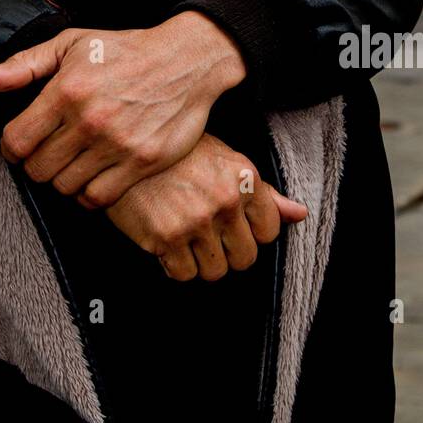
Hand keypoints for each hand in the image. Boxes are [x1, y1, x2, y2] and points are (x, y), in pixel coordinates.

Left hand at [0, 12, 245, 207]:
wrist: (185, 61)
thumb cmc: (124, 52)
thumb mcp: (71, 44)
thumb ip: (24, 65)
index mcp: (67, 90)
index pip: (16, 141)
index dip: (11, 148)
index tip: (21, 144)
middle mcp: (89, 120)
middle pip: (38, 169)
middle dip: (36, 163)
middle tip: (49, 152)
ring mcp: (117, 144)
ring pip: (65, 187)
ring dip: (63, 178)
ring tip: (72, 161)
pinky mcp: (141, 163)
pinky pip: (97, 199)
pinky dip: (88, 194)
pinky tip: (93, 175)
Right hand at [105, 133, 308, 280]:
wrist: (123, 148)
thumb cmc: (176, 153)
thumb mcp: (223, 158)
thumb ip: (262, 191)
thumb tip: (299, 214)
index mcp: (244, 177)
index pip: (269, 231)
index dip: (249, 231)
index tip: (231, 223)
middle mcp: (224, 200)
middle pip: (245, 259)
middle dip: (227, 251)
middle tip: (206, 233)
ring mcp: (195, 221)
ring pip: (215, 272)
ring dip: (200, 260)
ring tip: (185, 235)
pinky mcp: (165, 239)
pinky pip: (183, 275)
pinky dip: (174, 264)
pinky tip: (166, 240)